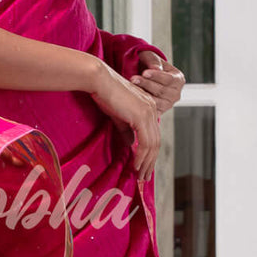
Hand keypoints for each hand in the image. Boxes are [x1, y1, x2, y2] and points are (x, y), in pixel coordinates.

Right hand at [87, 61, 161, 183]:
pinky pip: (145, 142)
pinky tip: (136, 165)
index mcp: (148, 107)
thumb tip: (130, 144)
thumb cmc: (104, 93)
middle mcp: (152, 109)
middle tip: (144, 176)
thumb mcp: (117, 115)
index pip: (153, 135)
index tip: (143, 167)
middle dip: (150, 162)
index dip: (149, 153)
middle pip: (156, 142)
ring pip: (153, 145)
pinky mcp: (142, 116)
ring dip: (146, 162)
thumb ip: (126, 129)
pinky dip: (141, 156)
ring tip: (140, 175)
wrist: (99, 80)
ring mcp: (149, 112)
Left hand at [129, 50, 183, 114]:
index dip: (156, 76)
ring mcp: (168, 104)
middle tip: (134, 79)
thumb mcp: (151, 58)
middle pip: (162, 91)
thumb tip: (156, 68)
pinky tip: (134, 98)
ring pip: (156, 102)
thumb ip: (153, 61)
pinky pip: (152, 110)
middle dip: (147, 84)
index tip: (144, 72)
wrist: (144, 77)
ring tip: (131, 87)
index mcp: (178, 79)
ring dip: (143, 95)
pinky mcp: (160, 112)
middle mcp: (176, 94)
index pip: (169, 79)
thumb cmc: (149, 65)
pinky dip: (143, 105)